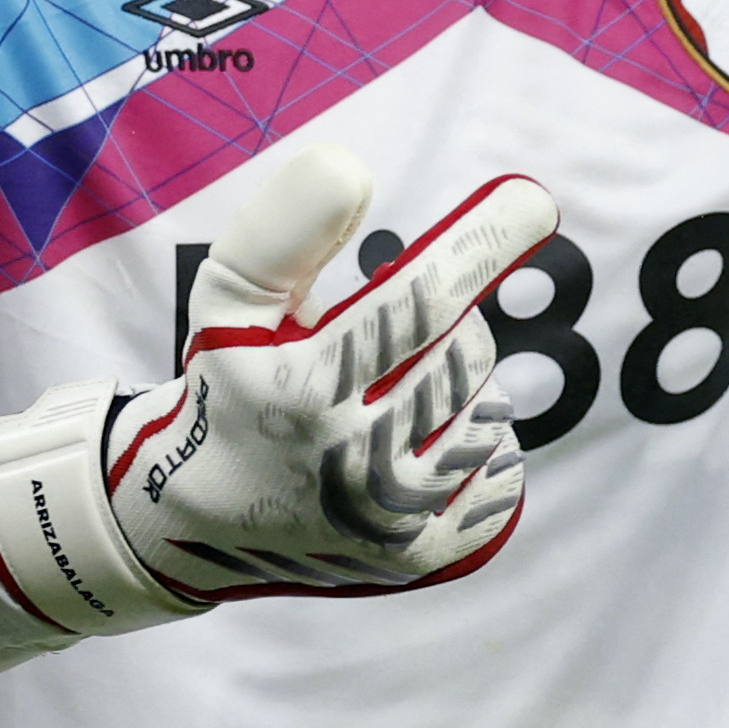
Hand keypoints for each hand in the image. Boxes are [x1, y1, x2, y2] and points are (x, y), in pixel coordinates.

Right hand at [0, 144, 557, 635]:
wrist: (195, 522)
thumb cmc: (225, 386)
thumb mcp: (227, 300)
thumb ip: (283, 230)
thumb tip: (354, 168)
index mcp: (304, 389)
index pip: (418, 302)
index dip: (482, 243)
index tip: (533, 201)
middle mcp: (351, 462)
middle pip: (463, 352)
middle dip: (444, 325)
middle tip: (396, 334)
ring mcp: (390, 520)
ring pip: (488, 410)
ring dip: (458, 387)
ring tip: (396, 395)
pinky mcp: (418, 559)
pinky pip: (501, 476)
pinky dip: (479, 447)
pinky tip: (426, 442)